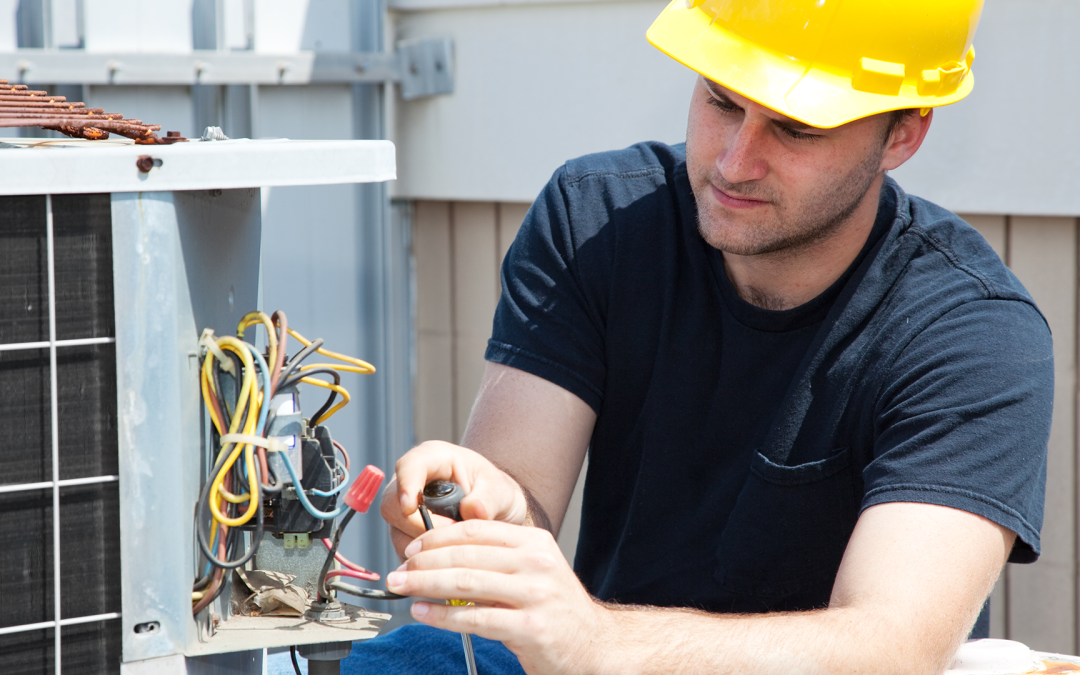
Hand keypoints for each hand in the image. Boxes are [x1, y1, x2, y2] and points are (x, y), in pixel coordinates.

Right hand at [379, 441, 530, 559]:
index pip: (409, 467)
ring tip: (457, 545)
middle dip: (418, 525)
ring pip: (397, 531)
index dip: (406, 486)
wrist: (497, 513)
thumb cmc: (495, 493)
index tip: (410, 508)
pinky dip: (425, 558)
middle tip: (452, 535)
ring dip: (425, 545)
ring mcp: (404, 510)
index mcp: (433, 459)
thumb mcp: (500, 491)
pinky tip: (448, 555)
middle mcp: (412, 482)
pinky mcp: (405, 534)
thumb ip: (488, 499)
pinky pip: (405, 550)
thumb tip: (472, 510)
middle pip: (392, 504)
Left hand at [385, 519, 612, 674]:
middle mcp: (536, 563)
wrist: (595, 645)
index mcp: (534, 542)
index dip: (437, 537)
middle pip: (465, 555)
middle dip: (423, 562)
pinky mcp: (530, 627)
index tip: (412, 547)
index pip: (475, 531)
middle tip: (399, 571)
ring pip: (465, 583)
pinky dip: (441, 616)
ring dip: (425, 585)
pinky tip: (423, 613)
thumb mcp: (533, 570)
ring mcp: (535, 594)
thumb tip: (440, 554)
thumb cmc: (556, 609)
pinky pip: (474, 618)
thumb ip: (496, 559)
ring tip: (403, 588)